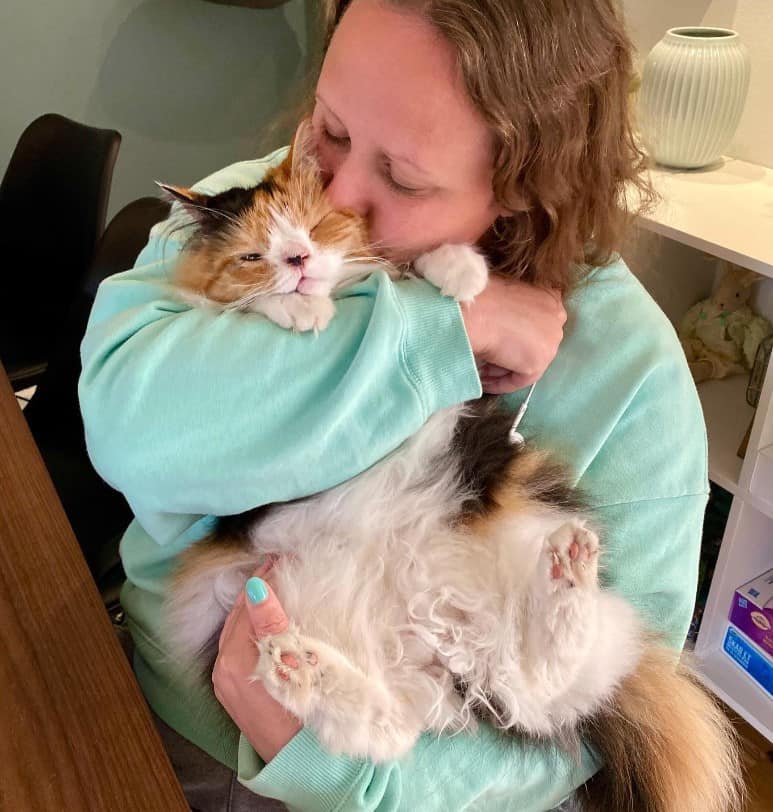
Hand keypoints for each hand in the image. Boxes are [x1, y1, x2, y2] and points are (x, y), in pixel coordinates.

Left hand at [212, 569, 301, 761]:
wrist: (306, 763)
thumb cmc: (306, 714)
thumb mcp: (293, 665)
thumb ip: (272, 625)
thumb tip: (256, 589)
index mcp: (235, 662)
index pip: (248, 606)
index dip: (266, 579)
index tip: (283, 557)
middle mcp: (223, 670)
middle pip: (238, 616)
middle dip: (259, 588)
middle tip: (280, 564)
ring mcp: (226, 683)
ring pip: (238, 630)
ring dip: (256, 606)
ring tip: (277, 584)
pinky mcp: (234, 691)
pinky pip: (240, 646)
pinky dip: (254, 626)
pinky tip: (270, 618)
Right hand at [461, 275, 565, 392]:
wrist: (475, 311)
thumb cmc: (481, 298)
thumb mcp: (503, 295)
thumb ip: (513, 310)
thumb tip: (501, 326)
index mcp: (550, 298)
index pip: (537, 323)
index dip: (517, 335)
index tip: (500, 341)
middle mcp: (557, 319)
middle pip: (533, 344)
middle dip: (511, 354)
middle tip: (488, 361)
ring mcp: (551, 342)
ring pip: (526, 362)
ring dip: (503, 369)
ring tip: (481, 373)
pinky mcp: (538, 362)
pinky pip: (519, 379)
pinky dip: (501, 384)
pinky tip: (484, 384)